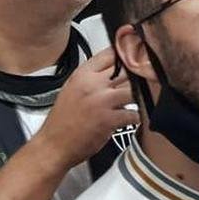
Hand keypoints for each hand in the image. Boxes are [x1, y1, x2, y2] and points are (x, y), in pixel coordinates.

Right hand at [34, 48, 137, 169]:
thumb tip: (114, 69)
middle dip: (137, 75)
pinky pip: (134, 113)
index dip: (126, 55)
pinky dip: (137, 116)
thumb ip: (92, 77)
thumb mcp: (72, 89)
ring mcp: (102, 101)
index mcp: (82, 75)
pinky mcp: (109, 120)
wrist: (53, 146)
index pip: (111, 54)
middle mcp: (92, 84)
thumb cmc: (62, 121)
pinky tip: (133, 117)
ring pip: (134, 89)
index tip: (134, 58)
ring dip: (139, 95)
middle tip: (145, 80)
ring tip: (138, 100)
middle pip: (126, 69)